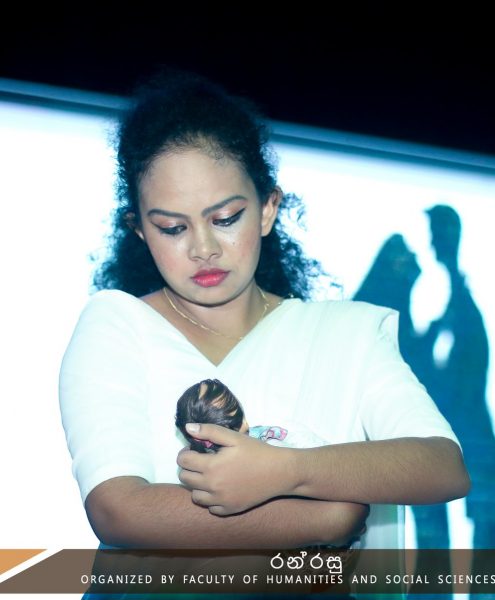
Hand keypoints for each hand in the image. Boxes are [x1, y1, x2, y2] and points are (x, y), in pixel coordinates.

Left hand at [176, 423, 293, 515]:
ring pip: (195, 496)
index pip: (183, 462)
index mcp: (211, 467)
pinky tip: (220, 488)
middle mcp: (212, 487)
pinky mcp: (229, 510)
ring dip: (197, 485)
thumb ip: (210, 432)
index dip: (185, 453)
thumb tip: (188, 428)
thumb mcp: (234, 437)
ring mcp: (220, 501)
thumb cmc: (257, 451)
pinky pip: (210, 508)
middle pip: (185, 479)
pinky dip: (211, 499)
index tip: (193, 449)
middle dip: (188, 468)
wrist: (279, 472)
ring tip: (209, 475)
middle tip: (201, 461)